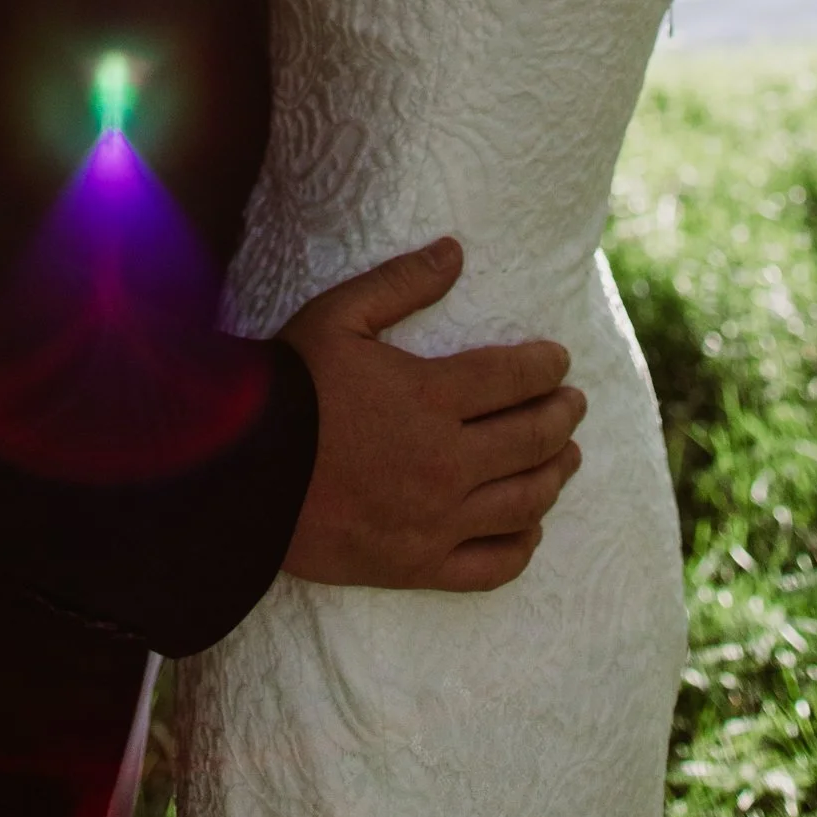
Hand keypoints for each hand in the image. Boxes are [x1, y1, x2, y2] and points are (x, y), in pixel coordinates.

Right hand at [278, 239, 583, 592]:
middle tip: (574, 404)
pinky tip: (530, 526)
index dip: (546, 367)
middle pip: (532, 439)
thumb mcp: (339, 316)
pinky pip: (492, 566)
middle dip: (563, 416)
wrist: (241, 474)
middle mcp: (447, 461)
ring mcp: (436, 520)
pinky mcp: (417, 565)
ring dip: (556, 475)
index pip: (515, 378)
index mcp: (432, 396)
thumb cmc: (290, 387)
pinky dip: (522, 545)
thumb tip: (456, 250)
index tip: (560, 360)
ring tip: (568, 458)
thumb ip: (402, 282)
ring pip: (524, 501)